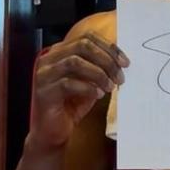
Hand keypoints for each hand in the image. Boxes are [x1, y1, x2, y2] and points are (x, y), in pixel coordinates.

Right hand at [29, 31, 129, 150]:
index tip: (125, 63)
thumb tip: (121, 61)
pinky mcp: (43, 92)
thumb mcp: (91, 82)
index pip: (87, 37)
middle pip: (82, 46)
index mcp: (61, 52)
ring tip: (110, 87)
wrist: (53, 131)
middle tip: (120, 76)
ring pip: (74, 62)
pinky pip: (67, 83)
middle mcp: (49, 59)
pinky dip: (87, 88)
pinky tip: (97, 95)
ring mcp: (44, 74)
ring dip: (98, 74)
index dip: (109, 48)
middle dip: (106, 60)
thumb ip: (101, 68)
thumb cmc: (72, 105)